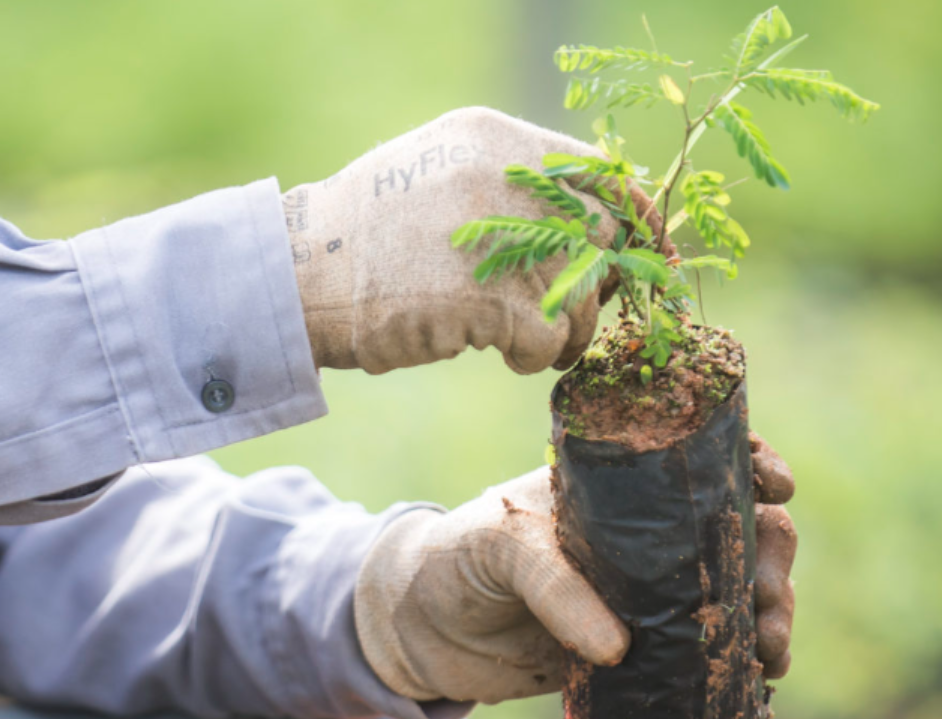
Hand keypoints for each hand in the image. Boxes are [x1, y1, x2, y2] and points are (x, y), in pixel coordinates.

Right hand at [285, 107, 663, 374]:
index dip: (633, 219)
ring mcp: (502, 236)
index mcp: (496, 140)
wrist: (300, 276)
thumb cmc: (363, 238)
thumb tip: (584, 218)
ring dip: (566, 329)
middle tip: (577, 312)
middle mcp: (507, 177)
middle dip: (600, 283)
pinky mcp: (491, 299)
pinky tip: (503, 355)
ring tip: (529, 344)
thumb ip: (505, 183)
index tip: (642, 256)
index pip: (600, 173)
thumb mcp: (435, 174)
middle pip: (602, 234)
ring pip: (582, 293)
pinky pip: (549, 337)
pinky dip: (535, 356)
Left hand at [354, 439, 798, 703]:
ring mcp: (650, 592)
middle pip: (741, 529)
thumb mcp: (501, 549)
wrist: (421, 630)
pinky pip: (707, 650)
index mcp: (619, 486)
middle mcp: (648, 534)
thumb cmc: (458, 558)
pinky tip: (758, 682)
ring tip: (770, 652)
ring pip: (736, 592)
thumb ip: (555, 587)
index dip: (752, 464)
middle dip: (772, 557)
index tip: (776, 485)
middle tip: (766, 597)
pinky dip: (740, 663)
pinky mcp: (642, 650)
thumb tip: (619, 646)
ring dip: (770, 615)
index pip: (702, 459)